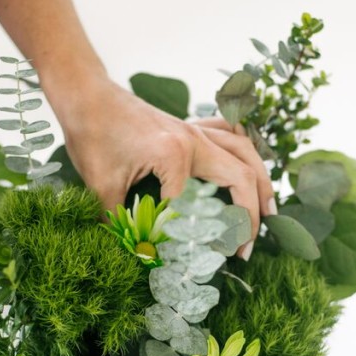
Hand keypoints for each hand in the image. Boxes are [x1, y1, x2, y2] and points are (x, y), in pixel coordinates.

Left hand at [56, 76, 276, 254]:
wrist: (86, 93)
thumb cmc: (91, 134)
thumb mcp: (101, 184)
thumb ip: (120, 221)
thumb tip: (134, 254)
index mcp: (174, 156)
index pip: (192, 208)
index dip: (188, 238)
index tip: (180, 261)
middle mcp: (194, 141)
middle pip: (241, 178)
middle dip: (250, 217)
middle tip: (244, 251)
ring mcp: (195, 130)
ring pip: (245, 153)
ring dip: (261, 183)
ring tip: (270, 214)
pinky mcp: (190, 126)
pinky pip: (230, 135)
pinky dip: (245, 152)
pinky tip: (251, 169)